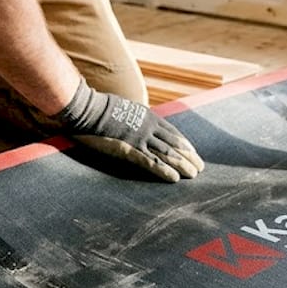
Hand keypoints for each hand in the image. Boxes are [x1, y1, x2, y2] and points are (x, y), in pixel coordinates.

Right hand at [54, 79, 203, 182]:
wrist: (87, 109)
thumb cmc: (100, 109)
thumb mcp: (124, 109)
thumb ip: (135, 118)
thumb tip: (138, 123)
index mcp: (147, 117)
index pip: (172, 132)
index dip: (184, 143)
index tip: (193, 152)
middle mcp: (148, 127)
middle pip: (173, 144)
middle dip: (188, 156)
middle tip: (199, 168)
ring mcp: (139, 139)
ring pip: (166, 154)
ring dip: (182, 165)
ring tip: (193, 175)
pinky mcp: (129, 149)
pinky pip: (150, 162)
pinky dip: (163, 170)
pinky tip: (174, 178)